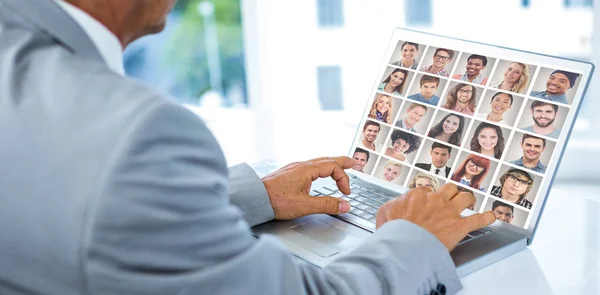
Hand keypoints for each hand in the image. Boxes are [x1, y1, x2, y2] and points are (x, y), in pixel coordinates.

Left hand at [261, 157, 354, 219]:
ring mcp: (294, 168)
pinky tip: (318, 174)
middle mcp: (301, 165)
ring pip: (318, 162)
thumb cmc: (275, 201)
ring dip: (331, 164)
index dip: (343, 179)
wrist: (254, 198)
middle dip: (342, 162)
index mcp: (307, 169)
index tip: (346, 193)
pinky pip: (310, 166)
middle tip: (354, 163)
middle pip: (327, 159)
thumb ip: (326, 205)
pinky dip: (320, 168)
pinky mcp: (289, 174)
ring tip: (339, 167)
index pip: (333, 167)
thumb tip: (345, 205)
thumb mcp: (304, 206)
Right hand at [376, 183, 495, 250]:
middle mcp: (436, 200)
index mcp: (417, 195)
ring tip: (469, 203)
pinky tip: (492, 216)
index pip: (425, 191)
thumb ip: (392, 205)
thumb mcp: (384, 212)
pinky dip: (486, 218)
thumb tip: (394, 207)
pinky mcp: (459, 226)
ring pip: (465, 197)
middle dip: (450, 193)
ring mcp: (449, 212)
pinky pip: (478, 219)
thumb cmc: (393, 229)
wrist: (405, 243)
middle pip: (449, 188)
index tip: (425, 205)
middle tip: (450, 198)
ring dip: (467, 200)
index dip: (426, 198)